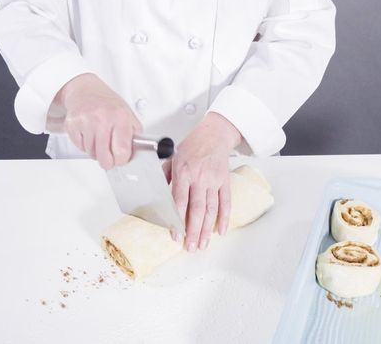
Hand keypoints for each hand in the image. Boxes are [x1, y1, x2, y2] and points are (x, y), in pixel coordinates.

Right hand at [55, 73, 141, 168]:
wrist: (85, 90)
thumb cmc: (108, 103)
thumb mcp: (128, 113)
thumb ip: (134, 133)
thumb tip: (136, 151)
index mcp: (120, 116)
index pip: (121, 150)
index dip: (121, 160)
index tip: (120, 160)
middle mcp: (102, 118)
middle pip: (104, 156)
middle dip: (107, 162)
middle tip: (109, 160)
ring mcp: (86, 121)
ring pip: (91, 152)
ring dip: (95, 152)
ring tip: (99, 140)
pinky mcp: (72, 124)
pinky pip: (80, 147)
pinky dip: (84, 145)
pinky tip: (89, 135)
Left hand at [164, 112, 241, 251]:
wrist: (214, 134)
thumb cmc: (192, 146)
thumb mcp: (172, 157)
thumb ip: (164, 176)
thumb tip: (155, 194)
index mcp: (184, 172)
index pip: (180, 200)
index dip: (178, 220)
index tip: (176, 236)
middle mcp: (200, 177)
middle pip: (197, 209)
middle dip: (193, 231)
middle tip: (190, 247)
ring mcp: (214, 180)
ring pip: (211, 209)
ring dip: (207, 229)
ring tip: (203, 244)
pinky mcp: (225, 181)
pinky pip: (226, 202)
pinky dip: (224, 218)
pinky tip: (220, 231)